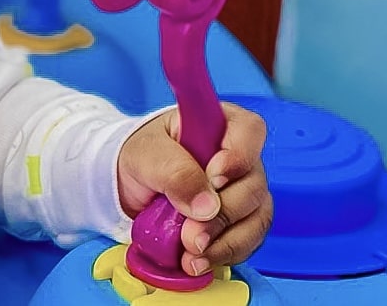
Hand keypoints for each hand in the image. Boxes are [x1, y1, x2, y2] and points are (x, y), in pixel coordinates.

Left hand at [117, 103, 272, 276]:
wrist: (129, 185)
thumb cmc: (141, 157)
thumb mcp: (145, 155)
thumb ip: (174, 172)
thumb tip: (207, 207)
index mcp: (219, 124)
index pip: (249, 131)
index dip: (238, 156)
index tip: (213, 178)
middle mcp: (240, 158)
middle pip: (253, 184)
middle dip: (222, 215)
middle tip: (190, 234)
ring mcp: (243, 191)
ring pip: (257, 218)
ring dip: (226, 242)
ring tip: (191, 255)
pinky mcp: (240, 221)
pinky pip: (247, 241)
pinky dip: (224, 254)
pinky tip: (199, 261)